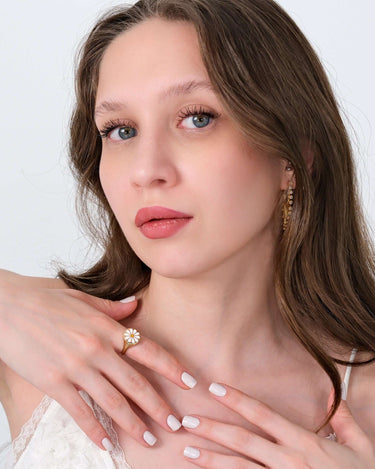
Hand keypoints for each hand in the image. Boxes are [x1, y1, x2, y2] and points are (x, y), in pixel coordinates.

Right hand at [0, 270, 195, 449]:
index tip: (190, 383)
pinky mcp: (54, 383)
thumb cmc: (47, 302)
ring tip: (149, 439)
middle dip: (158, 405)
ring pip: (113, 401)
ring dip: (133, 423)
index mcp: (107, 328)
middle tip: (175, 424)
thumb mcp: (84, 300)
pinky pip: (80, 412)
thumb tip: (136, 305)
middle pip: (136, 382)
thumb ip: (113, 308)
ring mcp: (76, 367)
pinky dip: (95, 430)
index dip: (172, 368)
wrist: (9, 308)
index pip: (149, 350)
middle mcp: (96, 349)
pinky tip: (107, 445)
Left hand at [181, 383, 374, 467]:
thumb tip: (334, 395)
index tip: (215, 387)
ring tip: (187, 451)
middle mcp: (288, 461)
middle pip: (243, 440)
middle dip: (213, 428)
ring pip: (239, 468)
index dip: (237, 399)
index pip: (263, 414)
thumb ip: (345, 420)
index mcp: (304, 443)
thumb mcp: (362, 448)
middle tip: (187, 420)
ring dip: (211, 459)